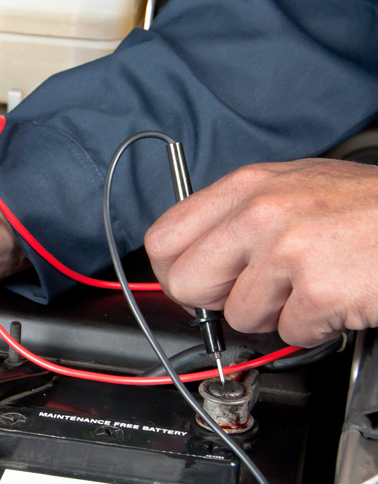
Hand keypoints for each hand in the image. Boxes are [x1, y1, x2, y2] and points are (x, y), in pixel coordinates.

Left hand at [145, 158, 377, 346]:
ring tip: (309, 285)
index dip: (173, 271)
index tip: (193, 282)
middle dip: (214, 300)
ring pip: (239, 316)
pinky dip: (313, 327)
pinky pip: (288, 333)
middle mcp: (259, 214)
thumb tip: (193, 254)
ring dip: (275, 314)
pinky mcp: (319, 290)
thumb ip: (238, 215)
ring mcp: (288, 251)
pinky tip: (334, 297)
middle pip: (187, 284)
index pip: (163, 238)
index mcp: (245, 187)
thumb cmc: (366, 207)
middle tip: (251, 291)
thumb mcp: (291, 187)